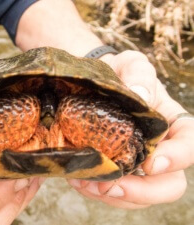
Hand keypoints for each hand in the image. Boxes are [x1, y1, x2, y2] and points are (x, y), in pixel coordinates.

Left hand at [68, 50, 192, 208]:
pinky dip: (97, 192)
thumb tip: (141, 95)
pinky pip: (114, 192)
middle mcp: (158, 149)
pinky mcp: (116, 171)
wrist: (93, 84)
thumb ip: (139, 74)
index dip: (177, 158)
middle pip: (171, 184)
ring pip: (140, 196)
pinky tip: (80, 181)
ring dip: (114, 196)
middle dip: (144, 192)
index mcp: (170, 123)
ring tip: (88, 183)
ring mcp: (137, 164)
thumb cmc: (118, 73)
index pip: (190, 144)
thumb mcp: (130, 64)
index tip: (150, 164)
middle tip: (112, 185)